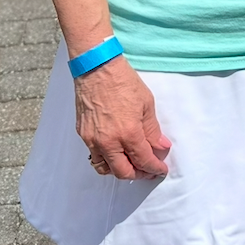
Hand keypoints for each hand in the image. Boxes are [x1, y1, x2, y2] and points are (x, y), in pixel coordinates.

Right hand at [74, 56, 170, 180]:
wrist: (97, 70)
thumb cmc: (123, 83)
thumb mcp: (146, 104)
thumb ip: (152, 130)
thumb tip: (161, 146)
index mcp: (128, 134)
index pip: (143, 160)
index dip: (154, 168)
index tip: (160, 169)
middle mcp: (108, 142)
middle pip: (123, 172)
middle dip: (138, 174)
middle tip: (148, 169)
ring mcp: (93, 140)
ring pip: (105, 168)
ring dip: (119, 170)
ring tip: (132, 163)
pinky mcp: (83, 135)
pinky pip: (94, 156)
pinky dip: (106, 160)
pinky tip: (116, 152)